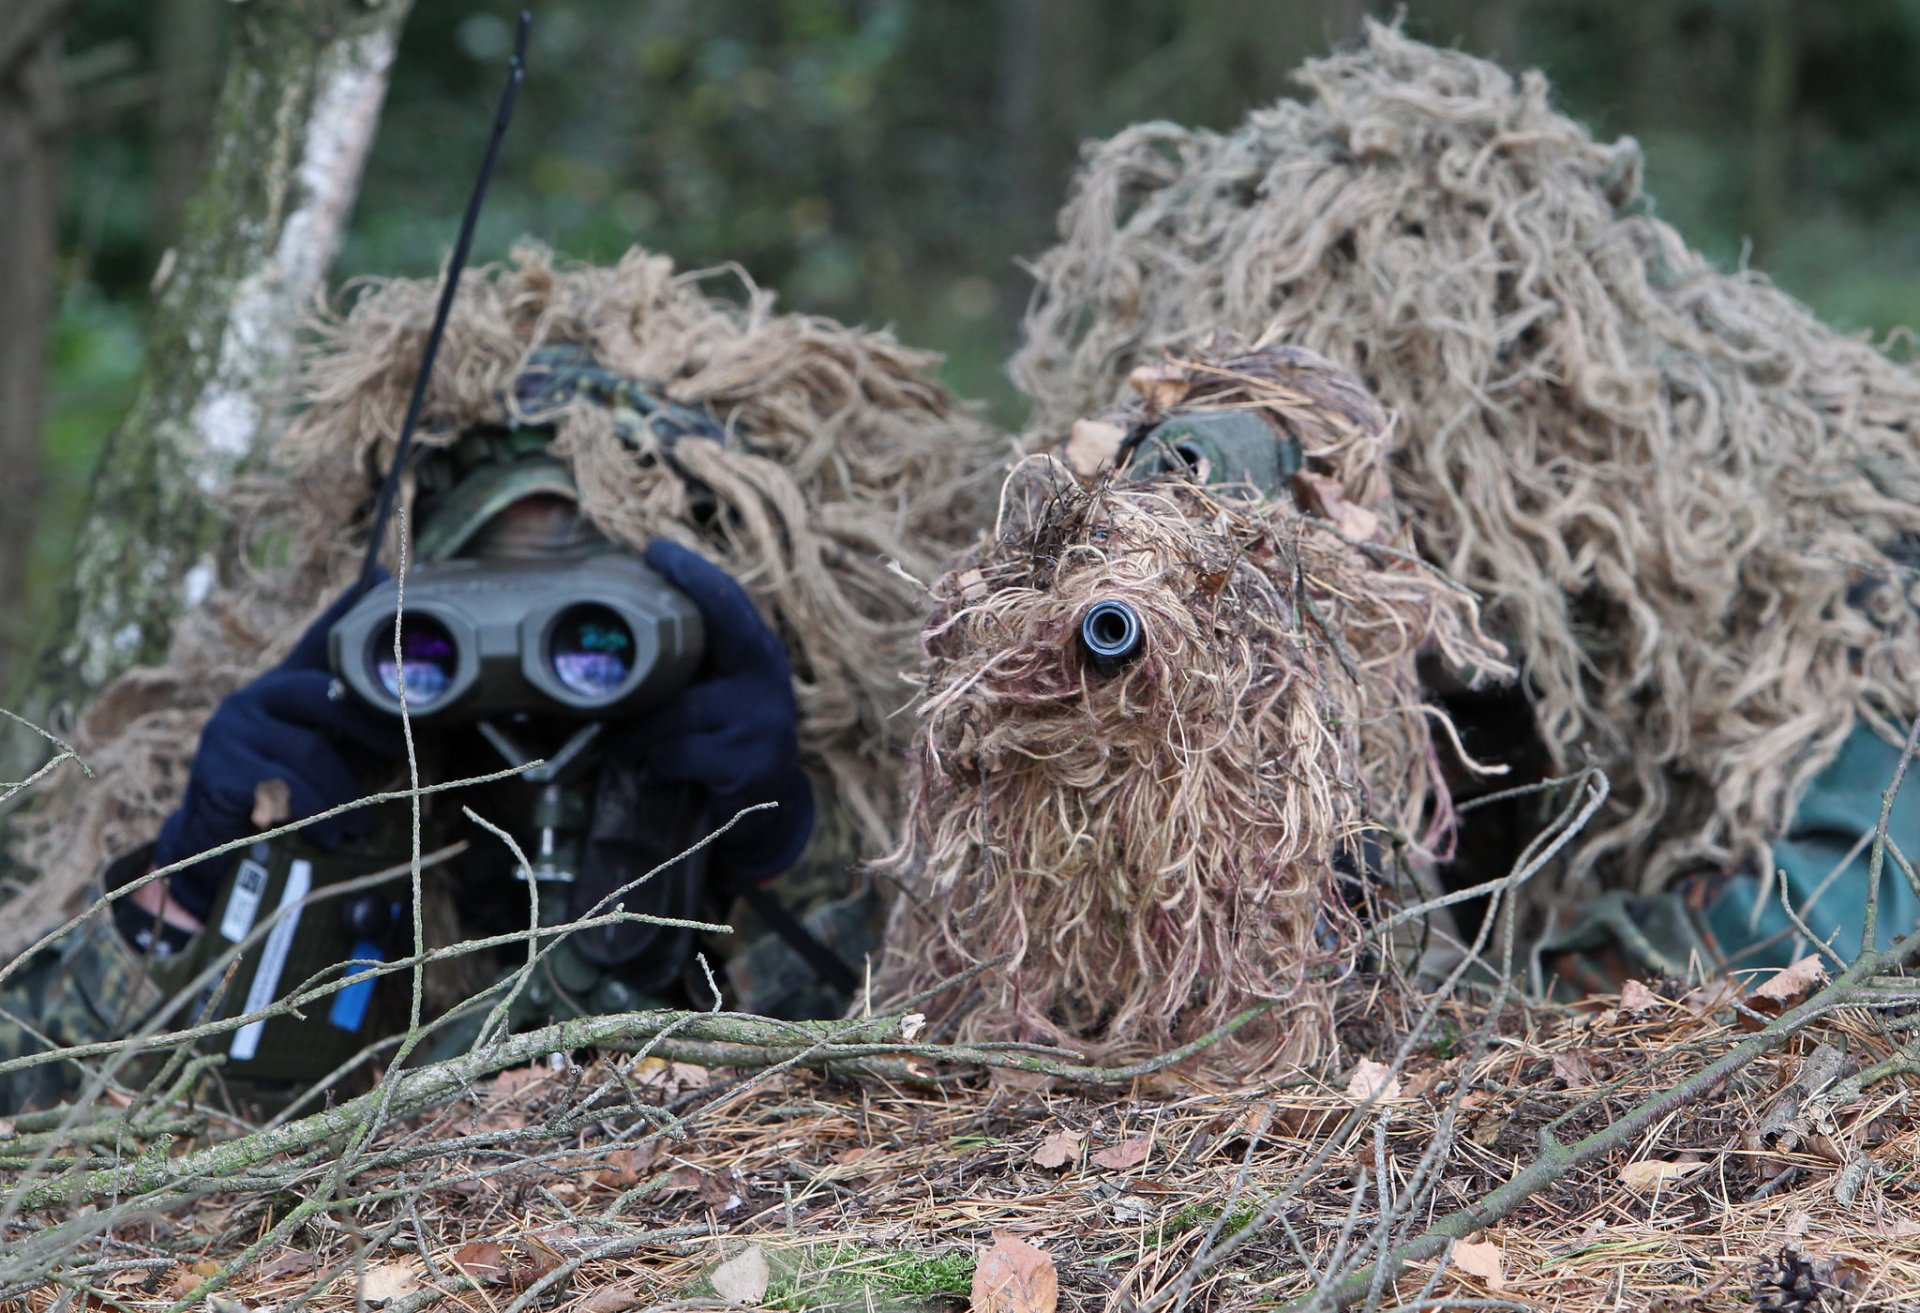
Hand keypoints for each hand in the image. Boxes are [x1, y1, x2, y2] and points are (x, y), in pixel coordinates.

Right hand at [151, 581, 405, 920]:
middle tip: (399, 764)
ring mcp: (234, 728)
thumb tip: (411, 718)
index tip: (384, 571)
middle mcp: (258, 696)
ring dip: (344, 794)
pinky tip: (323, 835)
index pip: (321, 638)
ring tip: (356, 824)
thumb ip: (353, 728)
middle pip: (327, 697)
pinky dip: (313, 815)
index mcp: (287, 687)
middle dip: (374, 732)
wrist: (217, 847)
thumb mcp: (324, 756)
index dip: (351, 606)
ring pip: (310, 751)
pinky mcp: (220, 766)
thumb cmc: (287, 796)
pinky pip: (285, 787)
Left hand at [615, 540, 813, 881]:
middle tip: (604, 656)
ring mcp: (762, 726)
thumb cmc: (729, 742)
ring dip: (637, 732)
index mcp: (760, 656)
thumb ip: (692, 665)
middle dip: (649, 648)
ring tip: (622, 744)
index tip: (657, 549)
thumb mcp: (721, 695)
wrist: (770, 814)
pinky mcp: (748, 768)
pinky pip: (677, 754)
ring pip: (673, 713)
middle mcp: (768, 682)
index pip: (730, 603)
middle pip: (699, 649)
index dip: (695, 573)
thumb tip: (622, 628)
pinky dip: (657, 763)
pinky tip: (658, 772)